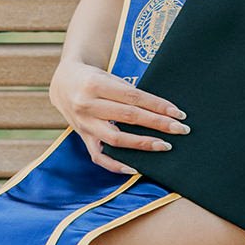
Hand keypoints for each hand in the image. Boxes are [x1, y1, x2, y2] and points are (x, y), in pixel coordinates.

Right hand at [50, 61, 188, 175]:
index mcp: (95, 84)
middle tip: (180, 129)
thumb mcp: (109, 76)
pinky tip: (136, 168)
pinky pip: (99, 157)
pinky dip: (117, 165)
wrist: (63, 83)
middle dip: (158, 124)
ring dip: (143, 144)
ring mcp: (83, 124)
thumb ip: (129, 92)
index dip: (158, 105)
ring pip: (116, 138)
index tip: (178, 113)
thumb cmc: (94, 78)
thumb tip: (163, 110)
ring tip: (164, 146)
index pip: (133, 97)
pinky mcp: (82, 137)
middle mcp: (87, 105)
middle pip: (128, 116)